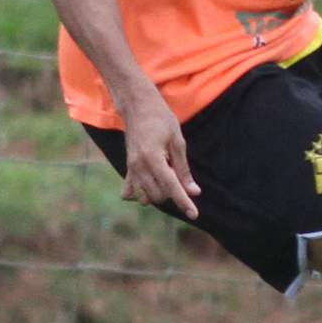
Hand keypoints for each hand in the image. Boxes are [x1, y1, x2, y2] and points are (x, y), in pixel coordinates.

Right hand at [116, 89, 200, 219]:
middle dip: (173, 194)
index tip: (194, 215)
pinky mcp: (127, 167)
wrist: (138, 107)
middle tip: (181, 177)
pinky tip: (151, 186)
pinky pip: (130, 190)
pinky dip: (141, 193)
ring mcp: (130, 168)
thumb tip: (194, 192)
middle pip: (158, 195)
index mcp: (153, 158)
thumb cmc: (162, 120)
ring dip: (159, 194)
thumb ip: (183, 169)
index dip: (184, 202)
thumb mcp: (178, 142)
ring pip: (145, 196)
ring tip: (168, 177)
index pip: (171, 187)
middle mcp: (138, 166)